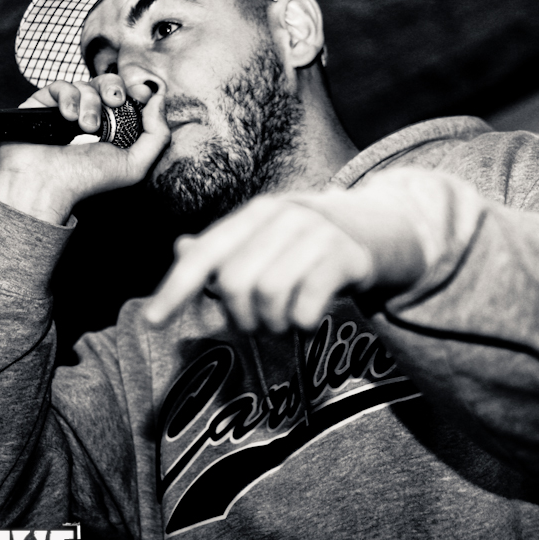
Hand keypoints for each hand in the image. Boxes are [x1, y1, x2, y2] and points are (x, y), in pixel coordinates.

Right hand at [0, 74, 170, 223]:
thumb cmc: (88, 180)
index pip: (128, 98)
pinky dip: (68, 97)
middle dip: (114, 88)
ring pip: (86, 85)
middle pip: (108, 84)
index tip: (140, 94)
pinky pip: (61, 86)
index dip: (135, 91)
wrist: (46, 186)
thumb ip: (157, 135)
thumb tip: (160, 99)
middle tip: (115, 102)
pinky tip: (68, 117)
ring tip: (87, 127)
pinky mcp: (43, 105)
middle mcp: (91, 118)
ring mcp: (66, 111)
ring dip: (91, 103)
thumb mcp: (135, 164)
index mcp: (113, 130)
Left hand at [144, 191, 426, 332]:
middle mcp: (282, 217)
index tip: (152, 321)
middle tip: (258, 325)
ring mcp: (317, 233)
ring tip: (285, 324)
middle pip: (235, 284)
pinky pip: (307, 303)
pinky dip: (302, 322)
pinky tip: (308, 319)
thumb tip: (180, 249)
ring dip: (273, 325)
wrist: (385, 227)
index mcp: (254, 214)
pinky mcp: (347, 256)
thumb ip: (226, 248)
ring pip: (269, 297)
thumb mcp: (268, 237)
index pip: (204, 255)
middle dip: (240, 319)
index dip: (174, 289)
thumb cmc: (313, 241)